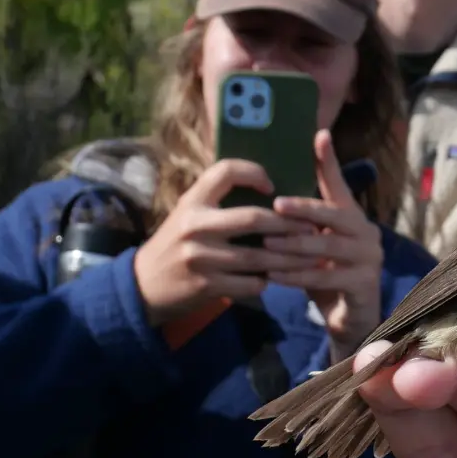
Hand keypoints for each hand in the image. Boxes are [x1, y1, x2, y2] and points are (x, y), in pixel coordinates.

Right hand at [133, 159, 311, 327]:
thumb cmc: (177, 243)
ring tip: (311, 257)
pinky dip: (267, 281)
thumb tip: (268, 186)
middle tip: (312, 227)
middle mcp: (195, 226)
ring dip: (289, 258)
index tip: (273, 186)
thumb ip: (218, 201)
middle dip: (289, 224)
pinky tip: (280, 278)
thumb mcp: (189, 213)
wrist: (144, 285)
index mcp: (192, 201)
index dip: (253, 172)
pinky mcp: (206, 285)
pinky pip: (249, 283)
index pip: (225, 171)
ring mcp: (200, 258)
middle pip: (254, 218)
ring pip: (258, 256)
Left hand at [262, 130, 383, 353]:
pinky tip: (273, 275)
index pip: (340, 185)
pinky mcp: (364, 285)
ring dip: (295, 245)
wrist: (349, 320)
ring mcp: (369, 259)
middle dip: (305, 209)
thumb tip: (271, 193)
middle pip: (336, 214)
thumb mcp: (316, 243)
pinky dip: (297, 276)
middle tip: (275, 205)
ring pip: (328, 247)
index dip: (330, 162)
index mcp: (354, 218)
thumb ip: (304, 221)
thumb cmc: (328, 276)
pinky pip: (326, 278)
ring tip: (265, 242)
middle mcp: (367, 234)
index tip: (319, 136)